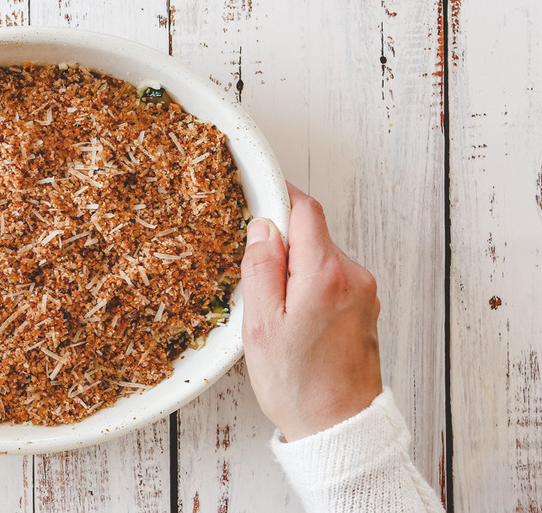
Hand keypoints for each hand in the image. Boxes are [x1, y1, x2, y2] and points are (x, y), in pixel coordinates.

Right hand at [240, 182, 381, 441]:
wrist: (339, 429)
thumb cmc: (298, 384)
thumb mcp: (261, 325)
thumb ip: (261, 268)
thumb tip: (262, 227)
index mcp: (325, 274)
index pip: (305, 210)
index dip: (279, 196)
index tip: (257, 193)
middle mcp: (353, 277)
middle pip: (312, 234)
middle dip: (281, 245)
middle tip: (256, 280)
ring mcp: (364, 293)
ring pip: (321, 258)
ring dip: (295, 270)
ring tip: (276, 313)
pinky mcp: (366, 310)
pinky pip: (332, 280)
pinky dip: (310, 287)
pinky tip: (295, 322)